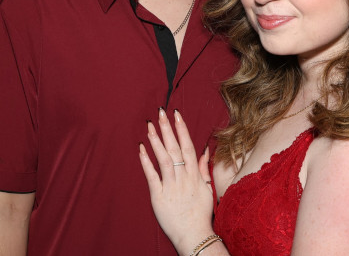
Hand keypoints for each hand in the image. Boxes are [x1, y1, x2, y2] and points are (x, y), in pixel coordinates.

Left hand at [139, 108, 214, 252]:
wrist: (194, 235)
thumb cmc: (201, 214)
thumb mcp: (207, 189)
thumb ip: (204, 169)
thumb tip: (205, 151)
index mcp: (195, 175)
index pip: (188, 146)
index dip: (182, 129)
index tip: (176, 114)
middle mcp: (184, 178)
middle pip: (175, 148)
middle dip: (168, 128)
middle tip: (161, 112)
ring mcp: (171, 187)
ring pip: (164, 159)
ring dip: (157, 141)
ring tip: (150, 125)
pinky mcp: (159, 197)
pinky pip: (152, 176)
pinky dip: (146, 162)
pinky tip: (141, 149)